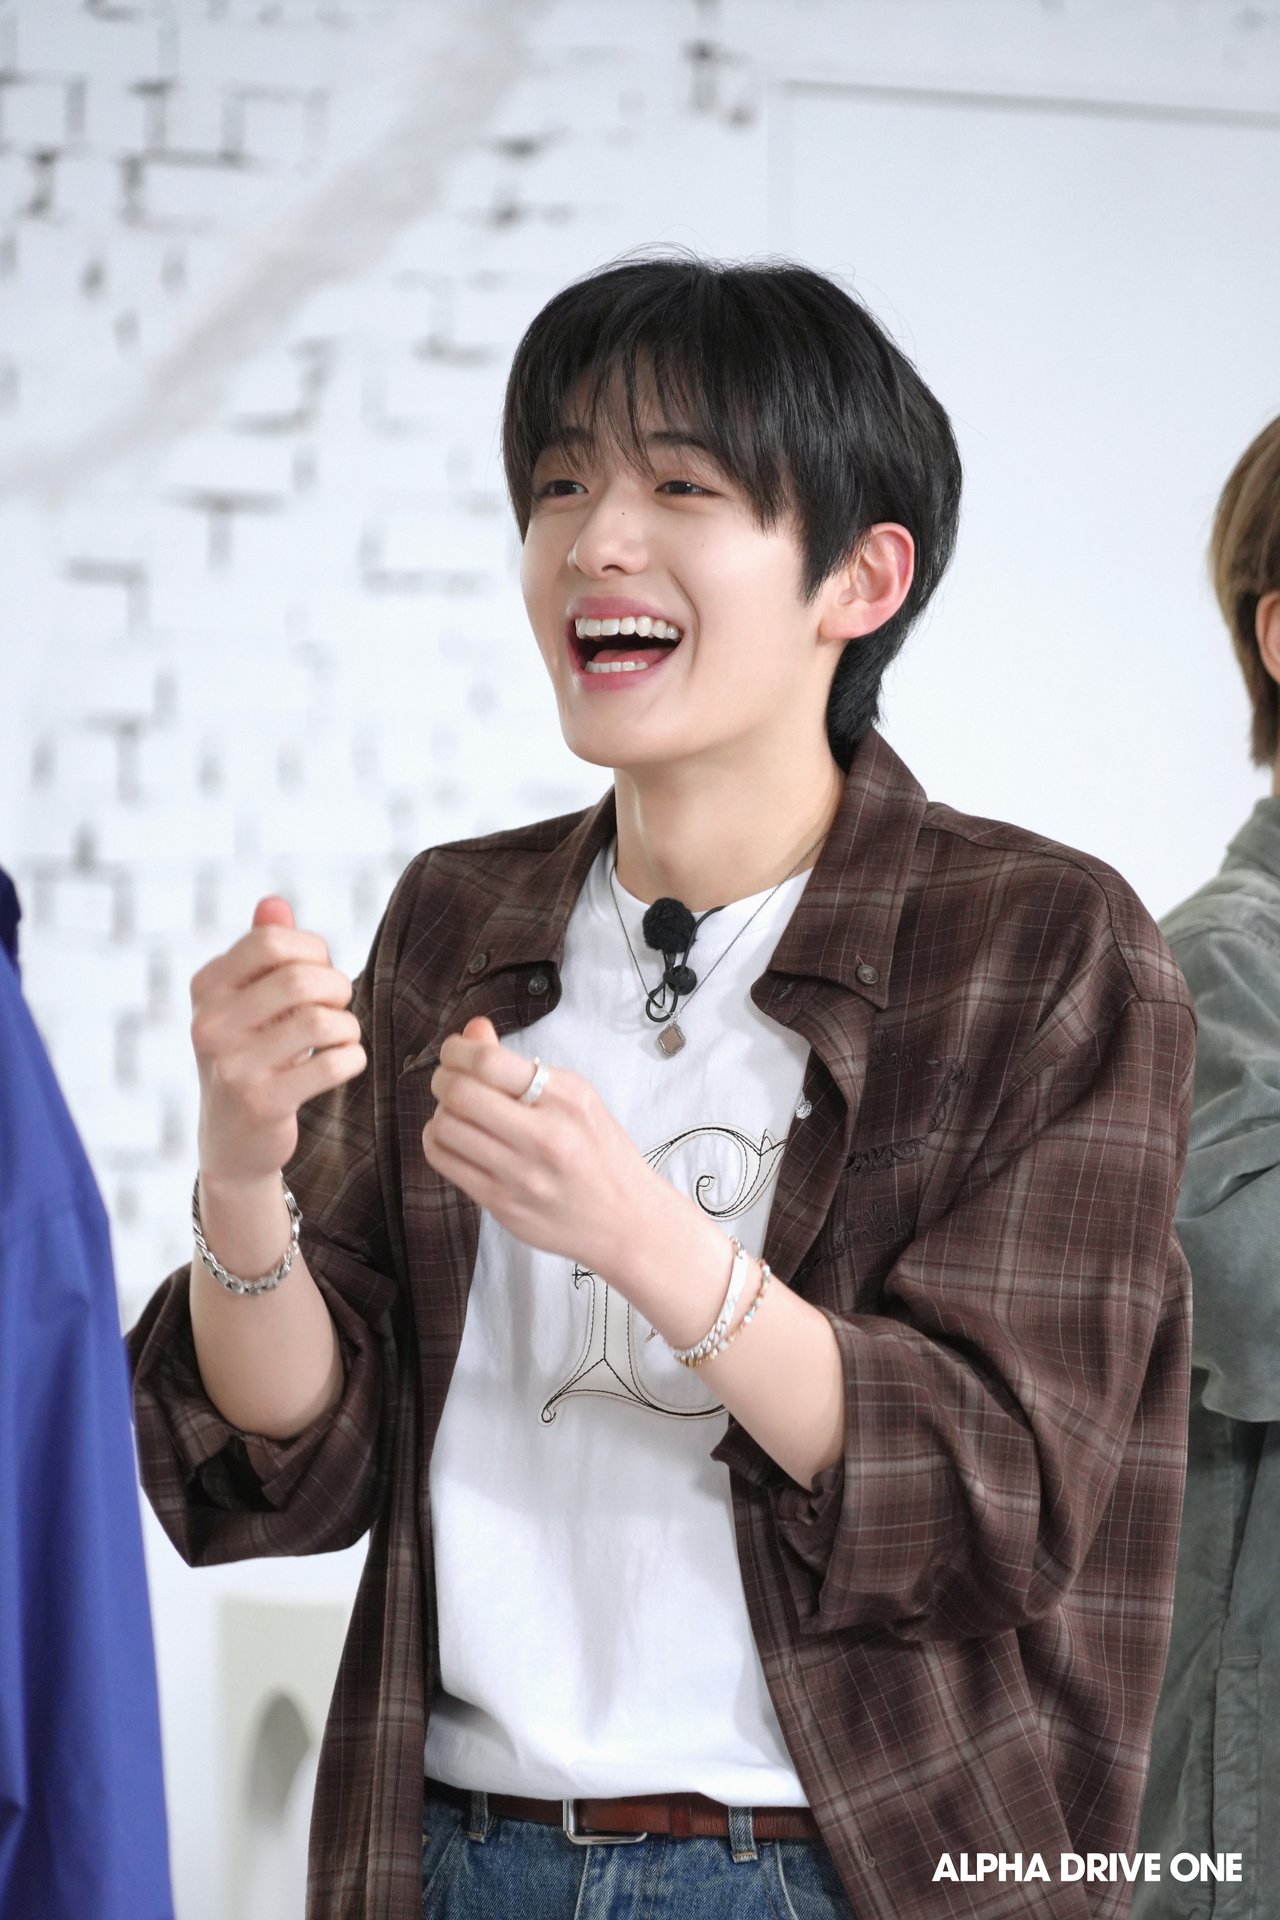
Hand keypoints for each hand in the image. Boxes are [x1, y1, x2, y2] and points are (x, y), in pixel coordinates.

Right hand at [191, 897, 365, 1188]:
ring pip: (320, 1021)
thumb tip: (275, 902)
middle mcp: (209, 1024)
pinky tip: (344, 1063)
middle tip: (339, 1005)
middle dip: (337, 987)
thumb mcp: (246, 1001)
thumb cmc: (251, 1054)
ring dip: (348, 1026)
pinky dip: (352, 1058)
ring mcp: (233, 1066)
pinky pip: (333, 1064)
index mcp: (205, 988)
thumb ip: (260, 950)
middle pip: (299, 977)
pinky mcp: (263, 1103)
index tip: (319, 971)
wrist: (234, 1140)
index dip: (312, 949)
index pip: (270, 941)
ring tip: (342, 1036)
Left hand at [422, 1017, 655, 1274]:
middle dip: (443, 1078)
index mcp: (567, 1100)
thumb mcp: (577, 1099)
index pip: (490, 1062)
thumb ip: (522, 1067)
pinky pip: (445, 1162)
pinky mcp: (501, 1204)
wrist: (625, 1221)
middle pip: (461, 1093)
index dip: (458, 1050)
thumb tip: (474, 1030)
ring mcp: (520, 1175)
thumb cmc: (602, 1155)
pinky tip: (455, 1138)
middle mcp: (545, 1136)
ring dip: (441, 1112)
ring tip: (457, 1113)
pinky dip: (439, 1141)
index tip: (455, 1051)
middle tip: (449, 1078)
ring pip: (445, 1127)